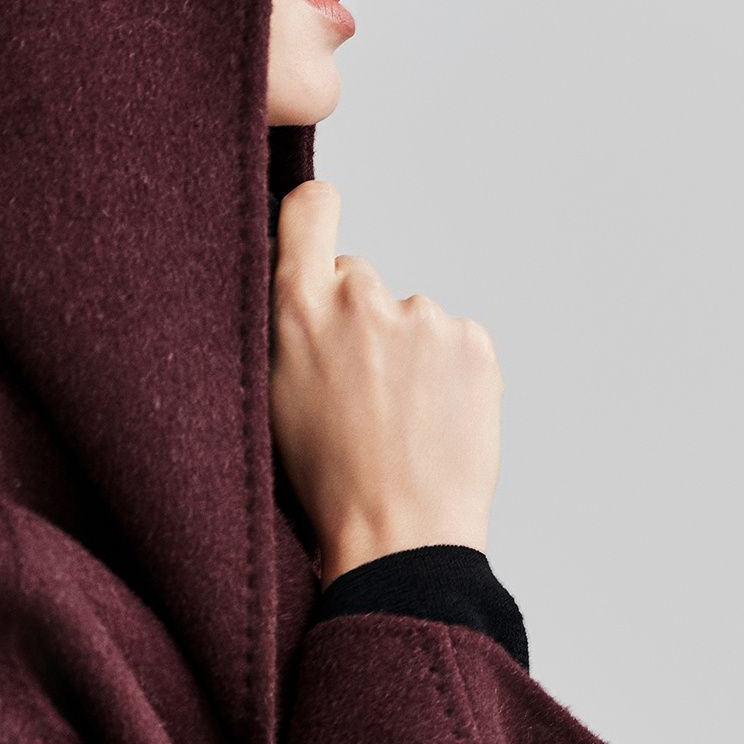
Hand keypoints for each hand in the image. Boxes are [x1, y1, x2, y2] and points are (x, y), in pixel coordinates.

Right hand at [269, 182, 502, 589]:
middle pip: (358, 277)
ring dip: (407, 354)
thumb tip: (292, 285)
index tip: (317, 223)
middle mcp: (363, 297)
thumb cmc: (327, 481)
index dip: (314, 213)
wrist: (399, 535)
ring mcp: (425, 317)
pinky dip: (447, 374)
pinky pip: (455, 342)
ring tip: (399, 421)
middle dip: (357, 318)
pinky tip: (432, 421)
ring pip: (411, 319)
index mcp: (299, 308)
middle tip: (357, 387)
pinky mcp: (474, 342)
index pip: (310, 208)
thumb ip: (282, 327)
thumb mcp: (269, 396)